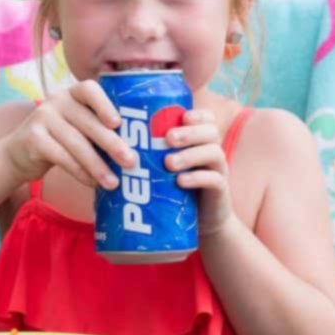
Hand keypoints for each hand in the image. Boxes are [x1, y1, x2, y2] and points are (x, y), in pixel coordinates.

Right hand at [3, 80, 135, 188]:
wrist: (19, 153)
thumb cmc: (60, 139)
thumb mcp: (77, 126)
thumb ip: (99, 129)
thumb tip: (136, 151)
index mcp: (73, 94)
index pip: (89, 89)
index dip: (105, 104)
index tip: (118, 123)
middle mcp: (57, 100)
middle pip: (88, 121)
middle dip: (111, 143)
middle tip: (130, 162)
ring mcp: (42, 118)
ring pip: (76, 143)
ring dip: (97, 166)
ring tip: (113, 183)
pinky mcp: (33, 139)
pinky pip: (62, 157)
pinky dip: (80, 173)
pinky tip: (93, 183)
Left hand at [164, 108, 231, 237]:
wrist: (202, 219)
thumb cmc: (177, 187)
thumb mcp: (166, 166)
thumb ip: (152, 152)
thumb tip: (114, 140)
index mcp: (201, 141)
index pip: (207, 119)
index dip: (198, 115)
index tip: (183, 117)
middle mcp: (212, 152)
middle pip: (211, 132)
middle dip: (190, 133)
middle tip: (168, 138)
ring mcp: (218, 170)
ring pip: (214, 153)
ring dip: (190, 155)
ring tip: (169, 163)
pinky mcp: (220, 191)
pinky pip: (215, 180)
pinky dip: (198, 178)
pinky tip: (180, 181)